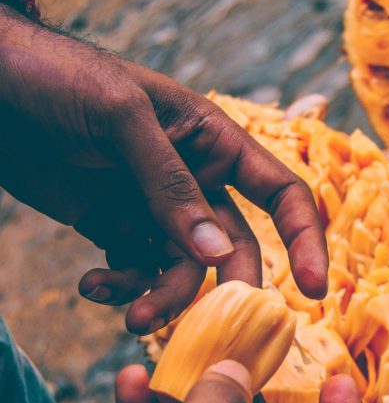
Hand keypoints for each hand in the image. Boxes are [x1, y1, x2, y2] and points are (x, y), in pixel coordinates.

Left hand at [0, 8, 327, 332]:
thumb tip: (217, 255)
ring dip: (161, 297)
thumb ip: (170, 186)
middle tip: (198, 324)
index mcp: (212, 139)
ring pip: (181, 269)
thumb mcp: (123, 119)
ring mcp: (152, 205)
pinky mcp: (112, 224)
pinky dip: (119, 286)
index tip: (315, 291)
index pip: (281, 192)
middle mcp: (192, 177)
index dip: (306, 239)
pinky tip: (90, 286)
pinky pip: (133, 268)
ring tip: (126, 311)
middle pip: (233, 248)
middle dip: (218, 288)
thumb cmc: (60, 79)